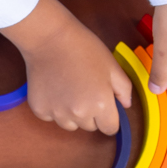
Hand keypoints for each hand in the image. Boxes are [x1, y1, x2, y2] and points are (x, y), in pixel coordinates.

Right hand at [0, 0, 132, 133]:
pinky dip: (54, 108)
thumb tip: (126, 105)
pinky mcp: (40, 109)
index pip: (110, 128)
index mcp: (100, 104)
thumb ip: (124, 89)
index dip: (109, 117)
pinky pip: (51, 117)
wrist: (50, 38)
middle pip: (90, 127)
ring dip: (72, 114)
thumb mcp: (112, 66)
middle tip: (85, 90)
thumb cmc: (83, 48)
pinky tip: (55, 89)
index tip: (105, 107)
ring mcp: (57, 113)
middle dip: (91, 114)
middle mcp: (79, 114)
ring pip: (70, 125)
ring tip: (69, 90)